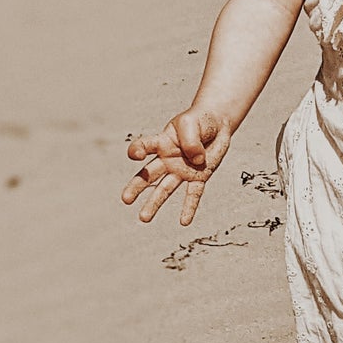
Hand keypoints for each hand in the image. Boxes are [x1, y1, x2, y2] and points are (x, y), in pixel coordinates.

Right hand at [122, 109, 231, 225]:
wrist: (217, 123)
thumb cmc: (199, 121)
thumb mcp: (191, 124)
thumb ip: (190, 140)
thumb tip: (196, 161)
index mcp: (162, 142)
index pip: (145, 146)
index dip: (138, 150)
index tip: (136, 155)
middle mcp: (167, 159)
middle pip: (148, 174)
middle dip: (136, 187)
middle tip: (126, 199)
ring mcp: (182, 170)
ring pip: (165, 188)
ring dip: (154, 203)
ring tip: (144, 219)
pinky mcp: (199, 176)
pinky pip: (193, 194)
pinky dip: (189, 208)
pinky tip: (184, 222)